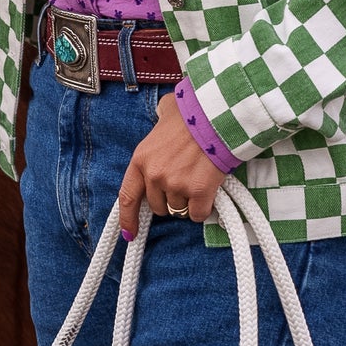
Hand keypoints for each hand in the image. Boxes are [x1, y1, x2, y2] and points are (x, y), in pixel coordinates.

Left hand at [118, 94, 225, 233]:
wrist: (217, 115)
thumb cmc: (192, 111)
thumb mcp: (165, 112)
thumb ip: (160, 122)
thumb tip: (163, 117)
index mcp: (141, 159)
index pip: (127, 196)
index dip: (128, 218)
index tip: (129, 233)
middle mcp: (155, 175)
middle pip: (157, 207)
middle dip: (168, 200)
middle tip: (183, 183)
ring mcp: (176, 186)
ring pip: (178, 210)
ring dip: (187, 201)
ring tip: (197, 179)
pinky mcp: (198, 193)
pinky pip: (197, 214)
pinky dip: (203, 207)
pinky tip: (208, 190)